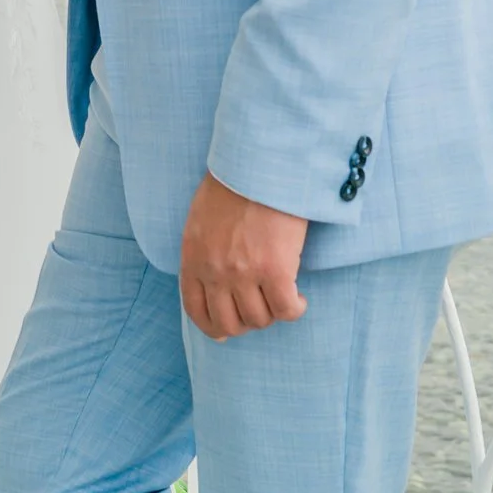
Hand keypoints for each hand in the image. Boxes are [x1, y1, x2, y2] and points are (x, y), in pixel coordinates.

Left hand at [180, 174, 307, 340]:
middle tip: (260, 306)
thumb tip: (211, 282)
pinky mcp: (276, 271)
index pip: (196, 310)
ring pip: (260, 319)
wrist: (260, 162)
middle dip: (246, 322)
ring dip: (272, 312)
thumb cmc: (233, 183)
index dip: (213, 327)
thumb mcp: (202, 219)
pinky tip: (298, 296)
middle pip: (230, 323)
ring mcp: (245, 273)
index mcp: (194, 257)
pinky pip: (286, 310)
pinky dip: (295, 308)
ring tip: (281, 294)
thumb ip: (203, 251)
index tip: (227, 331)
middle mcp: (216, 271)